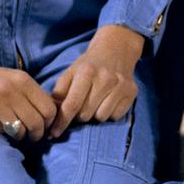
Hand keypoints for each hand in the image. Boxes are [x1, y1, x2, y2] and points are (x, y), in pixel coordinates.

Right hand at [0, 38, 57, 141]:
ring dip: (19, 136)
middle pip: (37, 122)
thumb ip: (29, 93)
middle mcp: (11, 91)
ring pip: (19, 130)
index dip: (50, 122)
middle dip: (37, 134)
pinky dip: (0, 132)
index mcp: (23, 81)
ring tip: (16, 134)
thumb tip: (48, 115)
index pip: (49, 108)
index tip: (45, 128)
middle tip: (32, 138)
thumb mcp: (13, 78)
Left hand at [49, 24, 144, 138]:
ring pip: (101, 117)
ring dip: (95, 115)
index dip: (61, 123)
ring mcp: (120, 85)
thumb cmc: (88, 65)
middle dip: (79, 115)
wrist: (116, 49)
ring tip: (95, 102)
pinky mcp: (132, 91)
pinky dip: (109, 113)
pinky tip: (108, 101)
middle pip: (85, 115)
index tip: (53, 134)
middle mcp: (105, 78)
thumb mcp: (70, 73)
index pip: (71, 105)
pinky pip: (115, 116)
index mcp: (86, 72)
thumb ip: (59, 94)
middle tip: (81, 106)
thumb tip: (52, 117)